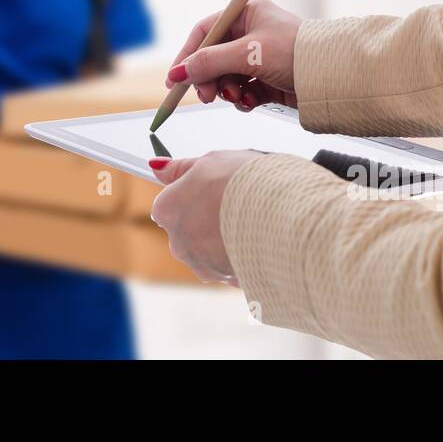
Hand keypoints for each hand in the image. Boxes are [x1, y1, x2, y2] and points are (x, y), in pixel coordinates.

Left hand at [149, 151, 262, 283]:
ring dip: (224, 240)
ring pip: (209, 251)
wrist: (284, 214)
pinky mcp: (228, 279)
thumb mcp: (210, 162)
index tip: (210, 189)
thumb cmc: (244, 182)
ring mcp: (203, 265)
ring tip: (250, 221)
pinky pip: (232, 267)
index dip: (191, 193)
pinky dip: (242, 256)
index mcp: (168, 211)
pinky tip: (258, 240)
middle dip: (206, 219)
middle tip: (234, 203)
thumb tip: (157, 167)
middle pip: (187, 229)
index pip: (168, 203)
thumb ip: (180, 168)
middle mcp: (178, 243)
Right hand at [167, 0, 301, 110]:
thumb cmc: (296, 53)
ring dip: (228, 90)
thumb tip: (178, 74)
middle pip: (213, 58)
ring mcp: (260, 57)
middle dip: (209, 79)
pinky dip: (244, 98)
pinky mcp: (269, 79)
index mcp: (246, 14)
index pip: (205, 32)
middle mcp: (252, 33)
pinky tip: (252, 101)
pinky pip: (244, 90)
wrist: (334, 76)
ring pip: (227, 77)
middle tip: (207, 96)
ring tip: (238, 97)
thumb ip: (209, 63)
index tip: (175, 78)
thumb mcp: (248, 54)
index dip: (188, 55)